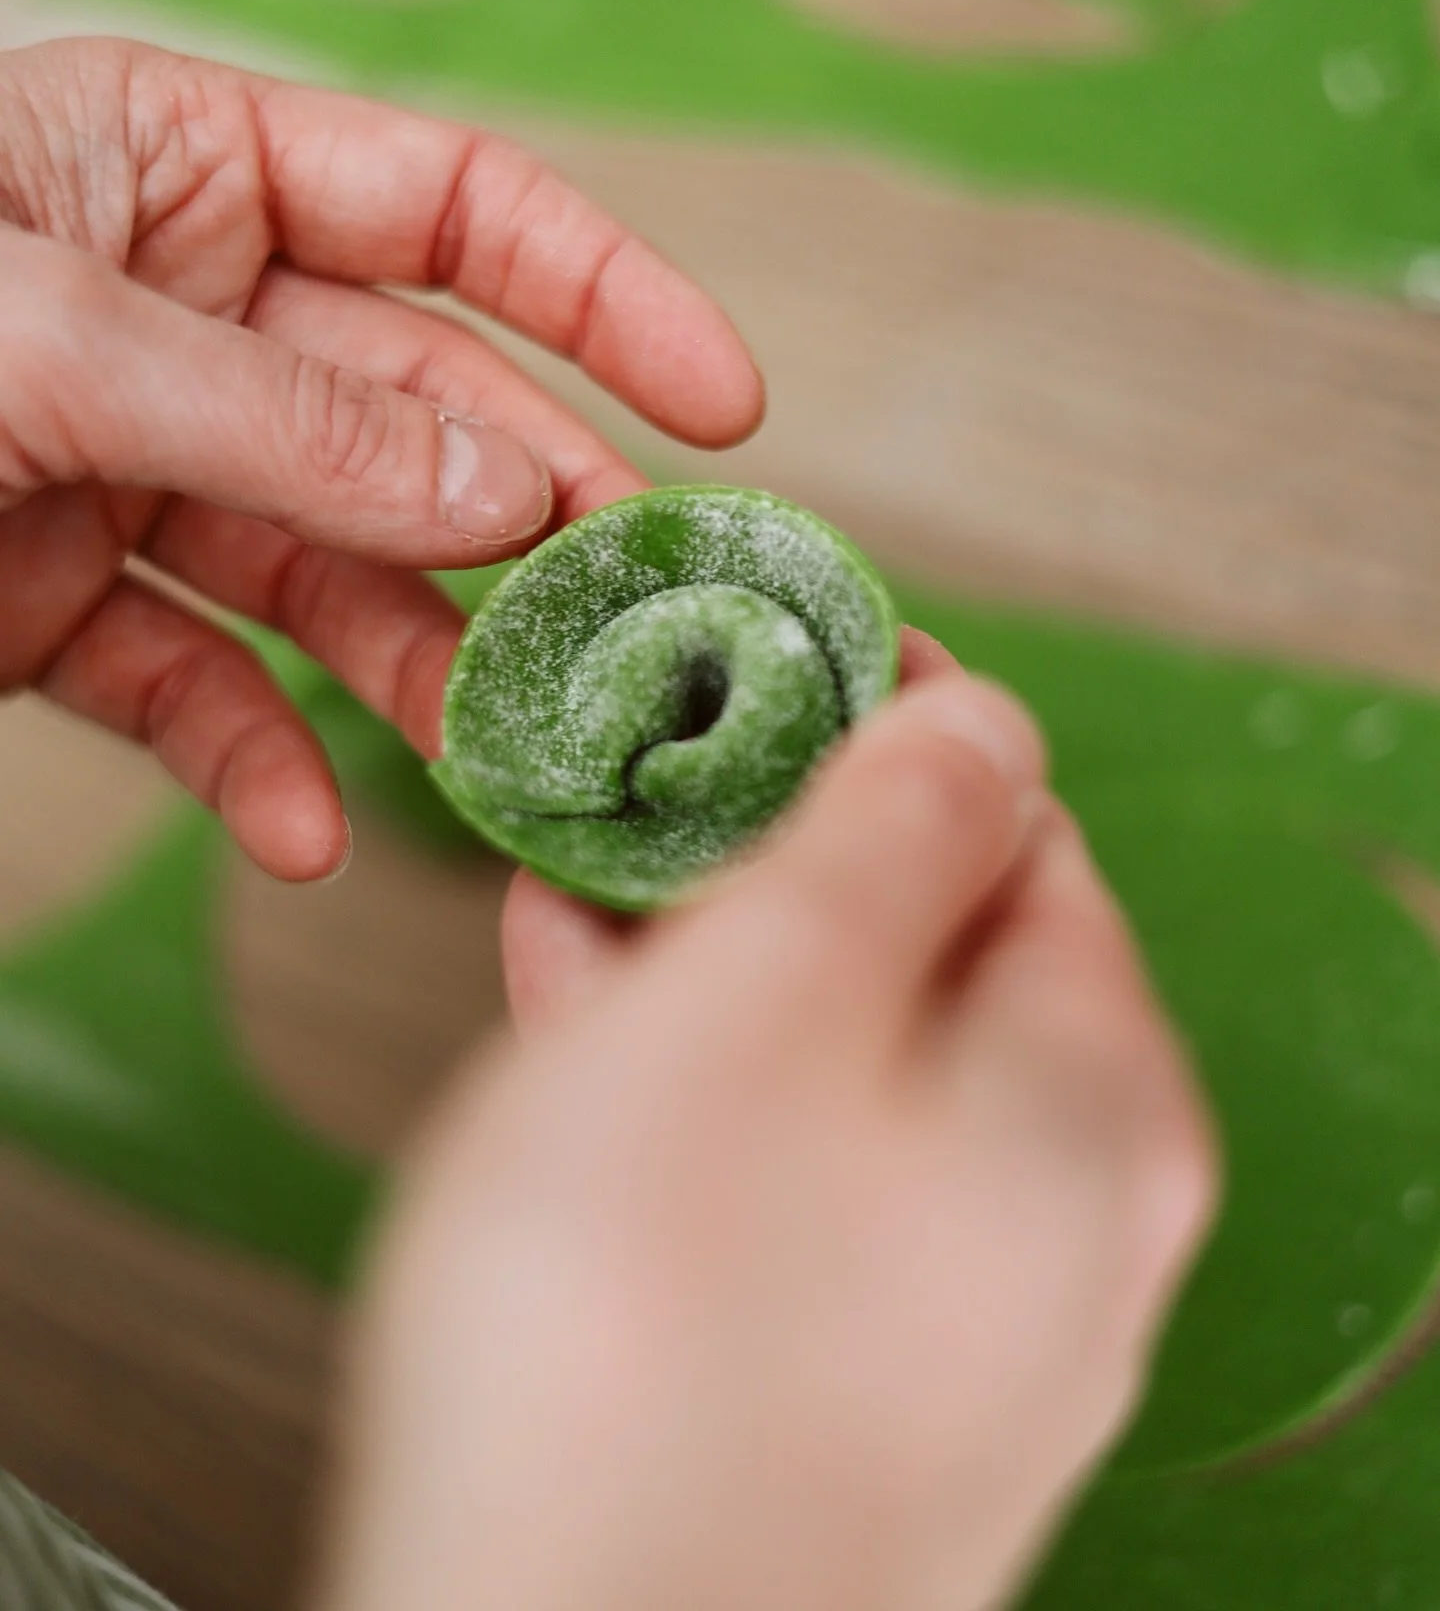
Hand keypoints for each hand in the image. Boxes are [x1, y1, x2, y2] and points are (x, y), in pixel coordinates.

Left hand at [0, 37, 761, 878]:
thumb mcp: (42, 340)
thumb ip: (285, 416)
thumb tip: (495, 484)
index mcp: (176, 172)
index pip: (455, 208)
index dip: (608, 298)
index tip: (722, 405)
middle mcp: (175, 316)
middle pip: (420, 416)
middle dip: (530, 524)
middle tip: (634, 626)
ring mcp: (124, 464)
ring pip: (330, 570)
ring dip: (415, 668)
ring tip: (494, 754)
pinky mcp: (57, 602)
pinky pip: (195, 682)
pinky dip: (251, 760)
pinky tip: (302, 829)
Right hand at [317, 635, 1216, 1610]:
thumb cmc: (640, 1334)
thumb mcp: (770, 991)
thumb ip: (892, 831)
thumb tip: (984, 721)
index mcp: (1097, 1106)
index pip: (1031, 836)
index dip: (904, 727)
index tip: (784, 662)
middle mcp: (1065, 1228)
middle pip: (932, 960)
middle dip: (778, 856)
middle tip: (649, 785)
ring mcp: (957, 1330)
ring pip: (840, 1073)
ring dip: (712, 968)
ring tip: (579, 894)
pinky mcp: (841, 1402)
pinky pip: (788, 1190)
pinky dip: (693, 1097)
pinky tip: (578, 1037)